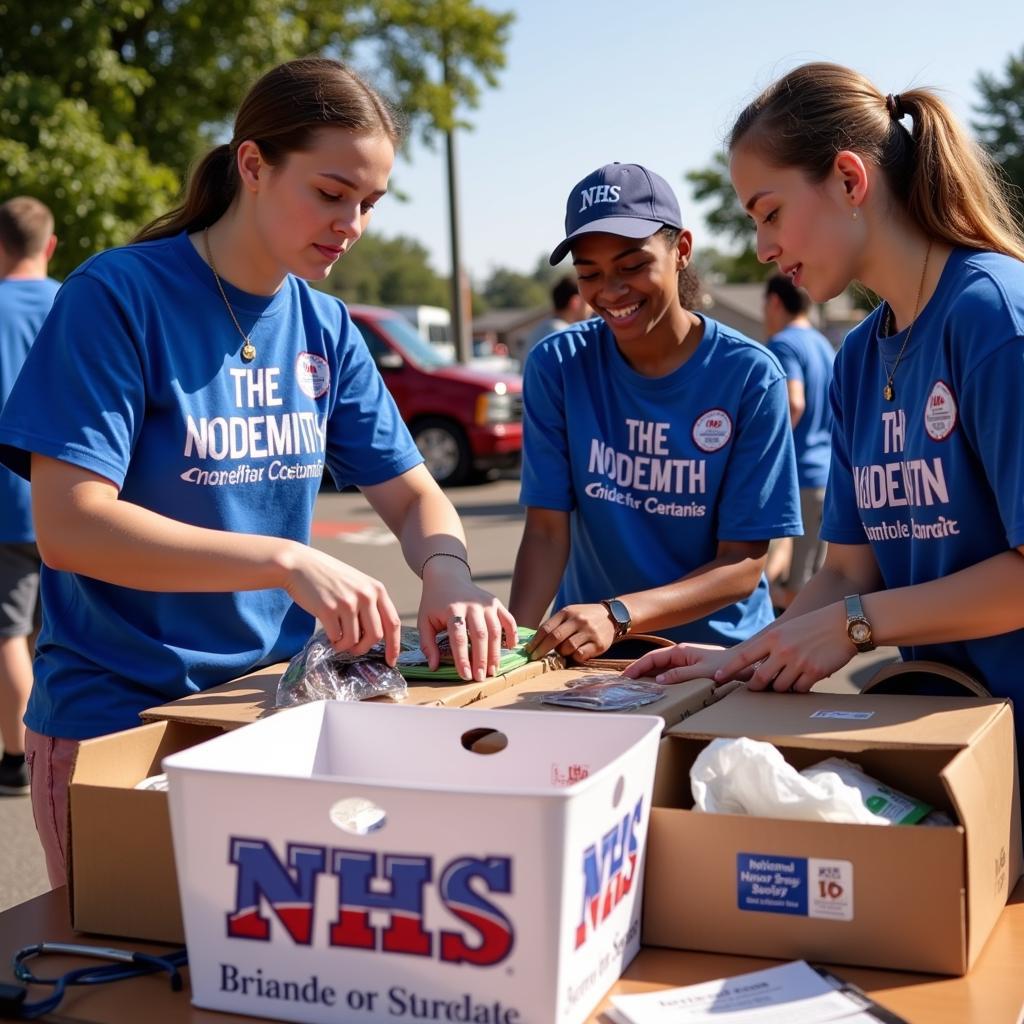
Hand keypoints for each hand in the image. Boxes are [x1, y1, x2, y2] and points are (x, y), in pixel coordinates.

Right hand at [282, 543, 401, 663]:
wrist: (300, 565)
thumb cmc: (329, 577)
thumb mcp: (358, 584)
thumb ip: (370, 604)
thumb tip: (377, 636)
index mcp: (377, 589)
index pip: (393, 622)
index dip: (394, 645)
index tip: (391, 661)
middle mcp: (366, 595)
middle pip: (376, 636)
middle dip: (364, 648)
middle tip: (353, 650)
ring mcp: (347, 602)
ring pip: (355, 640)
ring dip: (345, 646)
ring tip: (337, 639)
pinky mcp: (328, 609)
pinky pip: (337, 637)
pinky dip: (334, 642)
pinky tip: (328, 634)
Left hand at [418, 562, 517, 680]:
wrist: (447, 577)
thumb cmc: (434, 603)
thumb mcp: (424, 621)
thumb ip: (428, 644)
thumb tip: (433, 666)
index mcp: (452, 609)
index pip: (458, 637)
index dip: (463, 658)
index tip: (465, 676)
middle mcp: (472, 605)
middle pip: (480, 635)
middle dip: (481, 659)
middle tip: (481, 677)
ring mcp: (486, 603)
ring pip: (495, 630)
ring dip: (496, 652)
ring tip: (493, 670)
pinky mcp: (496, 603)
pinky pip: (508, 620)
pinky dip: (512, 634)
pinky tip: (510, 648)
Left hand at [527, 603, 617, 662]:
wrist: (611, 616)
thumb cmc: (584, 618)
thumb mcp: (570, 614)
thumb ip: (555, 625)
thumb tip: (534, 642)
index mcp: (567, 612)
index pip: (546, 628)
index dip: (535, 641)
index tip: (528, 651)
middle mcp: (578, 620)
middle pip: (554, 638)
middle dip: (541, 650)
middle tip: (535, 658)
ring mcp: (589, 631)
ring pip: (567, 648)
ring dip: (562, 653)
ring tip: (565, 650)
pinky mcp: (599, 643)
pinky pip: (580, 655)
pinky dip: (575, 657)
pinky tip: (577, 653)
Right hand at [622, 643, 727, 682]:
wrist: (743, 666)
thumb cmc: (724, 667)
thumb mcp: (701, 672)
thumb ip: (680, 675)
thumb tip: (659, 679)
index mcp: (680, 651)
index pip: (652, 658)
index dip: (637, 666)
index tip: (625, 676)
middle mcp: (679, 655)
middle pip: (653, 663)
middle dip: (638, 671)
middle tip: (624, 683)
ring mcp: (683, 662)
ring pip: (660, 669)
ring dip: (647, 676)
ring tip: (634, 687)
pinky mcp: (689, 670)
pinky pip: (669, 675)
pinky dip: (658, 681)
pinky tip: (654, 689)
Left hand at [710, 602, 857, 691]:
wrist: (844, 623)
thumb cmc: (814, 625)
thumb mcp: (788, 629)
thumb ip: (772, 644)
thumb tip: (757, 662)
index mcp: (773, 638)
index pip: (744, 657)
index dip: (729, 670)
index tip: (717, 678)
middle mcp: (782, 650)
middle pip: (759, 679)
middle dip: (756, 687)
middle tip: (756, 688)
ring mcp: (798, 662)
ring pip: (779, 687)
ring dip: (781, 687)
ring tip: (788, 678)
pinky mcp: (814, 672)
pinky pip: (799, 689)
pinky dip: (799, 688)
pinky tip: (804, 679)